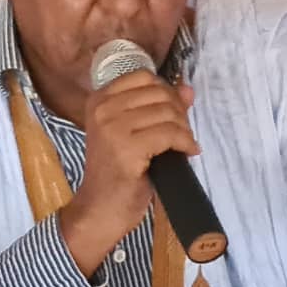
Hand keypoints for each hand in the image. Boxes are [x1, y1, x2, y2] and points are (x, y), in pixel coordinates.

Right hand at [60, 71, 198, 273]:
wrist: (100, 209)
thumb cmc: (118, 172)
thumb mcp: (134, 133)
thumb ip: (159, 107)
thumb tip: (187, 89)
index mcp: (99, 100)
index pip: (143, 76)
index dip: (166, 92)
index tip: (173, 113)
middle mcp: (103, 109)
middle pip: (159, 93)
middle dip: (179, 112)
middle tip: (181, 134)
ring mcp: (113, 128)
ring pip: (168, 113)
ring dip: (184, 130)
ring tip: (183, 145)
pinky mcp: (128, 148)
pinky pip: (171, 134)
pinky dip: (185, 143)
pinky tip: (187, 153)